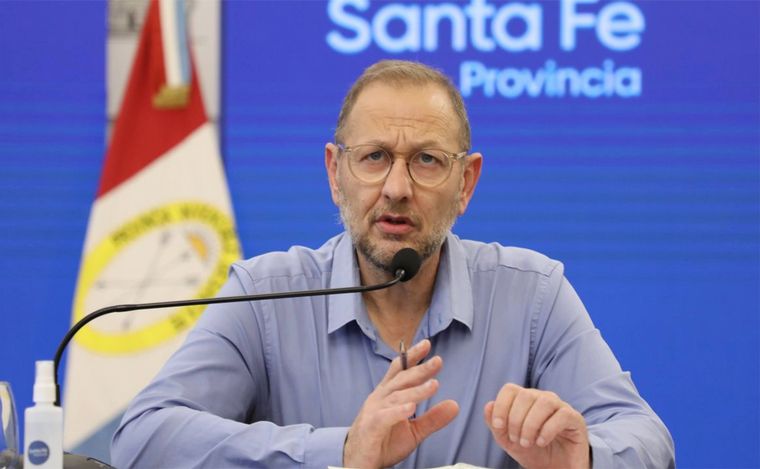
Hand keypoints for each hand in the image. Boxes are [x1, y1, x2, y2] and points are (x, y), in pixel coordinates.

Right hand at [343, 339, 458, 467]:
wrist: (357, 462)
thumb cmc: (383, 442)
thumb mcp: (413, 431)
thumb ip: (432, 418)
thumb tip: (455, 405)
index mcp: (388, 395)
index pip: (400, 371)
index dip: (412, 357)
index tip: (427, 344)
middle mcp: (380, 399)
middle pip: (401, 380)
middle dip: (419, 369)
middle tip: (438, 361)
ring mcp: (373, 412)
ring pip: (396, 397)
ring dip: (416, 391)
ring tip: (434, 385)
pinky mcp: (370, 428)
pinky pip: (384, 417)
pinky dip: (397, 412)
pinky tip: (411, 407)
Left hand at [484, 383, 589, 468]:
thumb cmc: (534, 452)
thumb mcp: (509, 441)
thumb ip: (497, 425)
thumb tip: (488, 405)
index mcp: (525, 400)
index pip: (510, 389)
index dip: (501, 405)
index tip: (497, 426)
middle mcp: (542, 398)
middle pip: (525, 395)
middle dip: (516, 420)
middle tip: (516, 440)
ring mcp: (560, 406)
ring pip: (544, 402)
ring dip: (530, 424)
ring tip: (527, 442)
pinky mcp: (574, 418)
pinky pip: (561, 415)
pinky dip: (547, 430)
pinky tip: (541, 442)